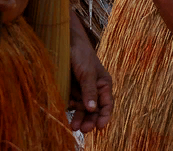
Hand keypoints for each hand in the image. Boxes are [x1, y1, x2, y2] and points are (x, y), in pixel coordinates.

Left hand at [68, 18, 112, 133]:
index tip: (99, 127)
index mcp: (104, 84)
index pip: (107, 104)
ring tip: (72, 127)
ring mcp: (82, 90)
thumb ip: (90, 91)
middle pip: (95, 110)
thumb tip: (93, 109)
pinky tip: (66, 115)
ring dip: (79, 118)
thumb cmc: (81, 54)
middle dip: (90, 120)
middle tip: (83, 129)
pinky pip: (72, 104)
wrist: (64, 42)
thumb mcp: (87, 73)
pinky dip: (70, 111)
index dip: (104, 116)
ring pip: (83, 110)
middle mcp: (94, 89)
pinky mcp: (71, 90)